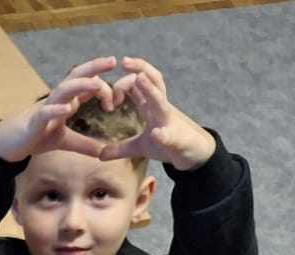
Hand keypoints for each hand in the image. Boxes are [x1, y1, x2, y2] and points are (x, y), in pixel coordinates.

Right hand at [0, 57, 118, 161]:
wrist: (11, 143)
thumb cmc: (36, 136)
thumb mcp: (65, 141)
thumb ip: (84, 144)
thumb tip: (103, 153)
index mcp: (67, 101)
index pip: (88, 86)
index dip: (104, 89)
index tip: (117, 101)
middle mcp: (58, 99)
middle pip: (76, 76)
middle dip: (94, 67)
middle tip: (113, 60)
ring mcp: (46, 108)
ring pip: (64, 90)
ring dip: (81, 85)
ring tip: (97, 85)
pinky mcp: (35, 121)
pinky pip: (46, 111)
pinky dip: (57, 109)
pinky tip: (68, 109)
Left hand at [100, 57, 215, 170]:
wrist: (194, 154)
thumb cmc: (168, 144)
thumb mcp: (140, 147)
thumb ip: (120, 148)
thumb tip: (100, 155)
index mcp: (152, 107)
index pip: (140, 84)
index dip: (125, 80)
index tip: (109, 88)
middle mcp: (162, 108)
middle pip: (154, 81)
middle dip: (140, 68)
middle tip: (124, 61)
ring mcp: (170, 123)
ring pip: (161, 101)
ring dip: (151, 90)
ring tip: (139, 79)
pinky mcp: (177, 140)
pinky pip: (170, 136)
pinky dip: (164, 135)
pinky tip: (157, 134)